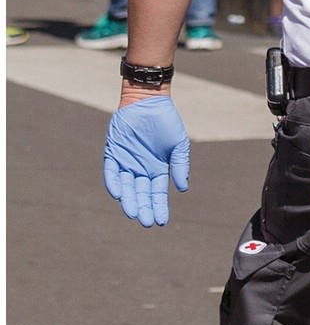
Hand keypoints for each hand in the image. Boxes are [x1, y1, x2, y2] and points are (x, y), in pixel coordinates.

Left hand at [102, 96, 190, 226]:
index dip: (159, 207)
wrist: (148, 102)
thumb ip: (180, 166)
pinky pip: (111, 173)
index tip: (162, 222)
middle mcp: (140, 169)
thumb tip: (183, 188)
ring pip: (126, 188)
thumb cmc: (166, 121)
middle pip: (141, 194)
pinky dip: (114, 183)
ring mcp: (125, 163)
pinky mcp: (113, 154)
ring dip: (128, 201)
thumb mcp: (178, 144)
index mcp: (157, 169)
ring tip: (133, 213)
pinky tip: (119, 194)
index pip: (157, 193)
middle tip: (146, 222)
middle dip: (144, 208)